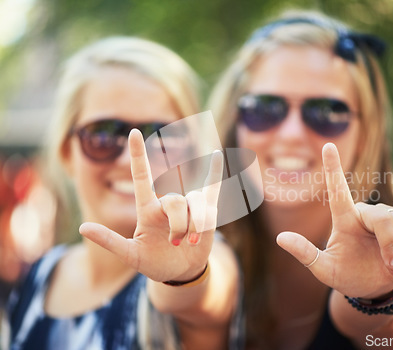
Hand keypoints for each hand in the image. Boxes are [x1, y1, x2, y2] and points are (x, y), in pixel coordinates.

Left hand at [80, 129, 223, 281]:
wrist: (180, 271)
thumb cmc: (154, 262)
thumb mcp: (131, 255)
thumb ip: (110, 241)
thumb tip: (83, 228)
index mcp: (147, 209)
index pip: (141, 176)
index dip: (137, 155)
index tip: (133, 132)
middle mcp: (167, 204)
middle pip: (176, 201)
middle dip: (179, 225)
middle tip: (175, 244)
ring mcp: (188, 206)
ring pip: (195, 202)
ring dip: (195, 225)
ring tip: (192, 241)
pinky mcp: (206, 210)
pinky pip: (212, 187)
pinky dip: (216, 172)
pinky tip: (217, 156)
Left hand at [277, 143, 392, 298]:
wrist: (373, 288)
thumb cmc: (347, 276)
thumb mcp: (324, 270)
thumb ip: (305, 254)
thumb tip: (279, 238)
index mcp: (344, 221)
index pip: (337, 190)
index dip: (333, 168)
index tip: (328, 146)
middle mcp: (363, 215)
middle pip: (381, 217)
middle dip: (389, 242)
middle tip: (389, 265)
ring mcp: (384, 218)